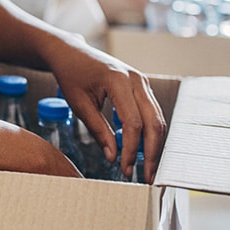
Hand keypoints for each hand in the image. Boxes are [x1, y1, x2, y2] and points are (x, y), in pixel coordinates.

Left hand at [46, 41, 165, 181]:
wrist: (71, 53)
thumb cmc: (72, 75)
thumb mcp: (80, 105)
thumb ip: (99, 131)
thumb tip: (114, 157)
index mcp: (119, 80)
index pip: (133, 122)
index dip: (131, 149)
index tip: (125, 169)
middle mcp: (136, 79)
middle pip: (154, 122)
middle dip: (151, 152)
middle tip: (146, 176)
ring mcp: (142, 82)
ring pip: (157, 119)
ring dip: (153, 145)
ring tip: (146, 168)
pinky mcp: (142, 87)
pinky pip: (152, 113)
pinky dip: (149, 133)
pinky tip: (142, 151)